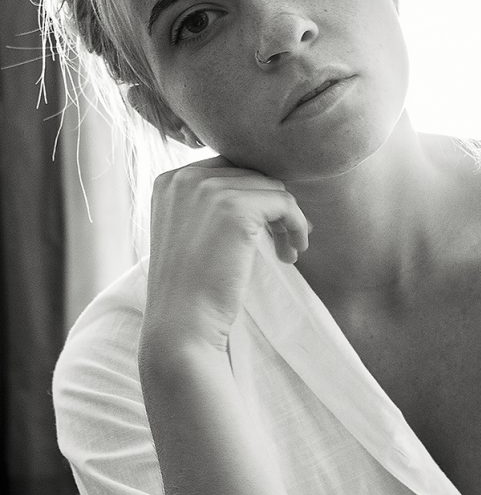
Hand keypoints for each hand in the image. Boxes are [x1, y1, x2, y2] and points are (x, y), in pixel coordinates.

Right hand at [140, 156, 309, 352]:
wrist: (181, 325)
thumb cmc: (190, 288)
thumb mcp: (192, 232)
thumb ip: (213, 204)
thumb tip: (266, 185)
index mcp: (170, 180)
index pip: (229, 169)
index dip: (254, 197)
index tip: (268, 227)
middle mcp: (185, 177)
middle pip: (252, 175)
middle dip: (273, 208)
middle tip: (285, 244)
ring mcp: (208, 190)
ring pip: (272, 188)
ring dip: (287, 220)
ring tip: (288, 253)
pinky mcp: (236, 208)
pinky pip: (285, 203)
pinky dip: (297, 226)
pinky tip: (294, 253)